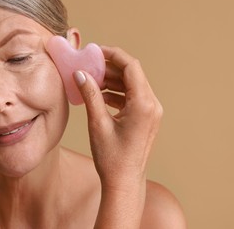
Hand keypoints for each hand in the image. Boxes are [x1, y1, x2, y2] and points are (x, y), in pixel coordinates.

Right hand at [73, 46, 162, 189]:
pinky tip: (100, 95)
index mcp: (144, 105)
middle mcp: (152, 105)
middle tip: (89, 65)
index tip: (96, 51)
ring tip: (91, 80)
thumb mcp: (98, 124)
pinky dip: (116, 93)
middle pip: (132, 74)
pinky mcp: (146, 118)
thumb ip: (90, 96)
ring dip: (112, 80)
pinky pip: (132, 97)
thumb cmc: (112, 158)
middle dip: (110, 68)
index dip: (113, 55)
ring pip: (131, 85)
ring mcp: (151, 112)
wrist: (124, 182)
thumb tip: (80, 74)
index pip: (131, 67)